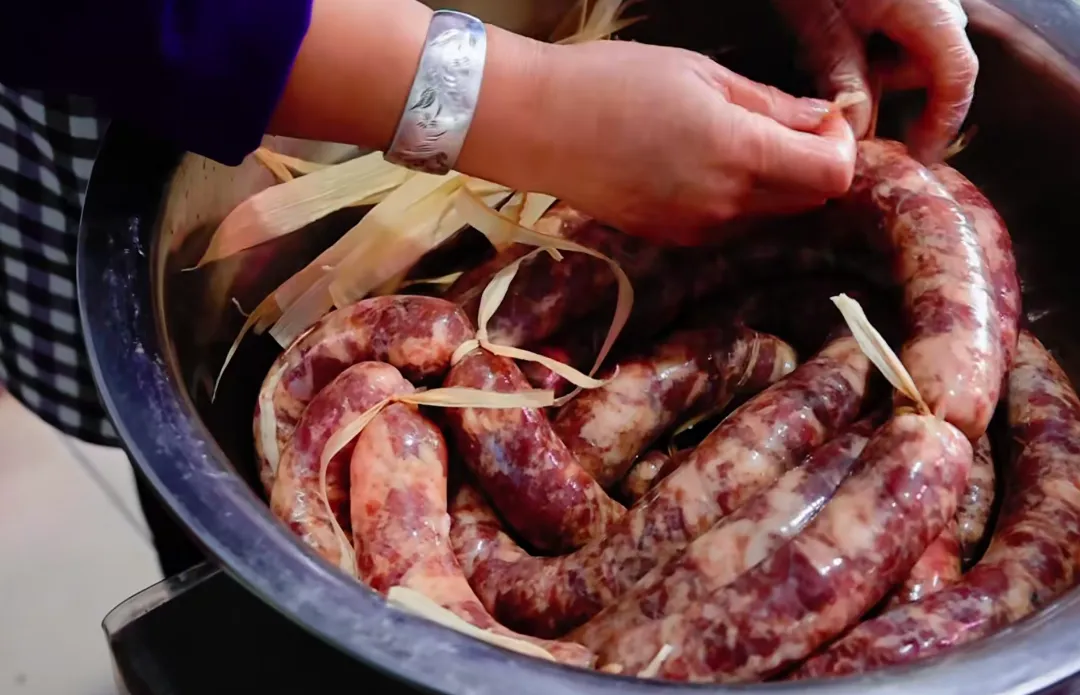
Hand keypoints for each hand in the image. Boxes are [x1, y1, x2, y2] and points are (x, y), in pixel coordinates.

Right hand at [472, 40, 855, 244]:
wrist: (536, 126)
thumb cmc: (611, 83)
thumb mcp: (701, 74)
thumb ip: (769, 104)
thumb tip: (822, 118)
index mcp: (738, 152)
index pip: (833, 175)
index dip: (842, 147)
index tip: (824, 120)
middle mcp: (724, 203)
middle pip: (809, 200)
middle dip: (812, 164)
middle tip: (789, 124)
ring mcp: (696, 228)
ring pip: (769, 215)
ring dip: (774, 183)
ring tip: (734, 139)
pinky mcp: (670, 238)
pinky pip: (727, 224)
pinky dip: (734, 199)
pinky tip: (698, 164)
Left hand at [774, 0, 977, 161]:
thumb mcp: (821, 23)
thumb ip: (843, 75)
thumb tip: (857, 130)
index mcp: (928, 11)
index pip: (955, 79)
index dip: (939, 123)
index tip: (915, 155)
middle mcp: (939, 3)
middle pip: (928, 68)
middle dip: (884, 88)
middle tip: (839, 94)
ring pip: (908, 50)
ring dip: (869, 65)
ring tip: (824, 49)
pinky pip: (897, 29)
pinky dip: (866, 43)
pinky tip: (831, 32)